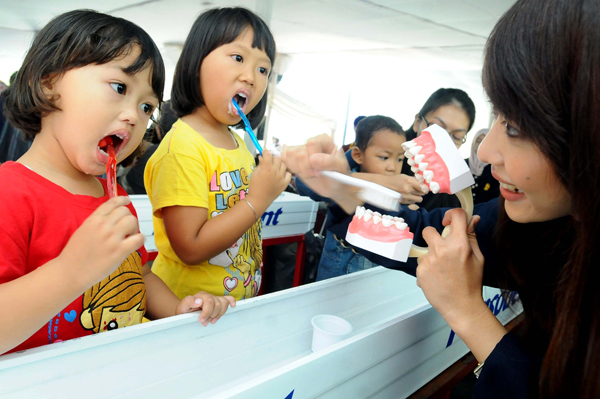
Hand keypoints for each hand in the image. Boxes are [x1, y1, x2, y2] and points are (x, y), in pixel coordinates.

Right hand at [58, 196, 143, 287]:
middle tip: (126, 229)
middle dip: (128, 218)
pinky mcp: (119, 251)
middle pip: (125, 211)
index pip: (112, 202)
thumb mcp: (83, 230)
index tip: (127, 201)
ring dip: (135, 228)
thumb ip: (97, 222)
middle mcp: (103, 226)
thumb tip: (111, 218)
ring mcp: (112, 238)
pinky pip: (138, 238)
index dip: (122, 200)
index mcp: (93, 219)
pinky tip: (135, 244)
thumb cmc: (75, 254)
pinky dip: (140, 239)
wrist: (70, 272)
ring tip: (129, 237)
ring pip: (132, 221)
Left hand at [176, 292, 235, 325]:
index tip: (202, 321)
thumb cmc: (184, 309)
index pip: (209, 301)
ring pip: (224, 303)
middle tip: (204, 322)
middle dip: (212, 315)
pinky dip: (232, 301)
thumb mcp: (183, 306)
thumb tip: (199, 301)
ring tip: (211, 321)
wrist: (185, 310)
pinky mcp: (218, 302)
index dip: (207, 312)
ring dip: (219, 314)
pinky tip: (233, 306)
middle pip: (218, 304)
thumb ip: (189, 301)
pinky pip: (228, 299)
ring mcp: (214, 298)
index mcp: (200, 296)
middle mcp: (208, 296)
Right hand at [247, 150, 291, 213]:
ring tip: (275, 169)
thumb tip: (262, 156)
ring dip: (279, 165)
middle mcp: (275, 172)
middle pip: (277, 158)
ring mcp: (281, 178)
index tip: (264, 152)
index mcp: (267, 168)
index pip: (268, 154)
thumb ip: (260, 164)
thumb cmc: (255, 186)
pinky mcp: (285, 183)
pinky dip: (285, 173)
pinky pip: (289, 174)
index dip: (265, 152)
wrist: (259, 200)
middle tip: (269, 162)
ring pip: (284, 165)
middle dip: (273, 158)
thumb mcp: (255, 173)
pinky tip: (280, 175)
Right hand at [282, 135, 357, 200]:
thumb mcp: (340, 168)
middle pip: (298, 151)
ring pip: (290, 155)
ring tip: (311, 174)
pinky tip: (303, 173)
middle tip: (317, 175)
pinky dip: (292, 169)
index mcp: (325, 140)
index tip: (319, 171)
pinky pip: (285, 159)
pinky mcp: (294, 159)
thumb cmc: (340, 175)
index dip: (313, 158)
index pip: (312, 143)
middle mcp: (312, 143)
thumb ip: (329, 162)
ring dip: (299, 169)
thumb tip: (313, 159)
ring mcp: (302, 150)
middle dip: (306, 168)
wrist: (334, 186)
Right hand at [353, 173, 423, 203]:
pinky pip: (413, 203)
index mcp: (409, 181)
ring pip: (419, 199)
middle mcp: (407, 189)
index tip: (425, 187)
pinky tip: (407, 196)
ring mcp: (405, 197)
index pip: (424, 187)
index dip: (425, 187)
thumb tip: (425, 184)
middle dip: (421, 192)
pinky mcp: (402, 202)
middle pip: (423, 194)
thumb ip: (415, 180)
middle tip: (417, 189)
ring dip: (417, 197)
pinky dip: (412, 200)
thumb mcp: (405, 176)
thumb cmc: (394, 180)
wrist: (382, 185)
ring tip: (412, 193)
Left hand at [416, 209, 485, 326]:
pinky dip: (427, 269)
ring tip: (442, 270)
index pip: (455, 216)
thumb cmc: (471, 282)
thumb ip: (472, 236)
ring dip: (431, 256)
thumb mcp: (478, 257)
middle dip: (434, 237)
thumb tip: (473, 218)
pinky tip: (437, 278)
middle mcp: (442, 249)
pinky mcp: (420, 271)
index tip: (449, 222)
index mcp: (460, 244)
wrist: (461, 306)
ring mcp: (429, 260)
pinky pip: (421, 263)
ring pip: (425, 250)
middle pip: (429, 230)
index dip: (451, 215)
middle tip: (441, 249)